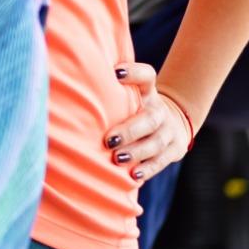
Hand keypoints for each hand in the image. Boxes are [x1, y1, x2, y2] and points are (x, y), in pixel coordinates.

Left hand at [109, 62, 194, 181]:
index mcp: (148, 92)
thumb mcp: (130, 95)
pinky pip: (161, 160)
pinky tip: (133, 175)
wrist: (172, 123)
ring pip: (156, 142)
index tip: (116, 72)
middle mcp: (159, 110)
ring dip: (136, 152)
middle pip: (150, 118)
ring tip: (117, 159)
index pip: (147, 76)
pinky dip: (147, 169)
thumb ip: (111, 90)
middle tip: (109, 141)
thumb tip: (74, 83)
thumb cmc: (136, 109)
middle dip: (130, 130)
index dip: (134, 72)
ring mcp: (168, 130)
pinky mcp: (174, 149)